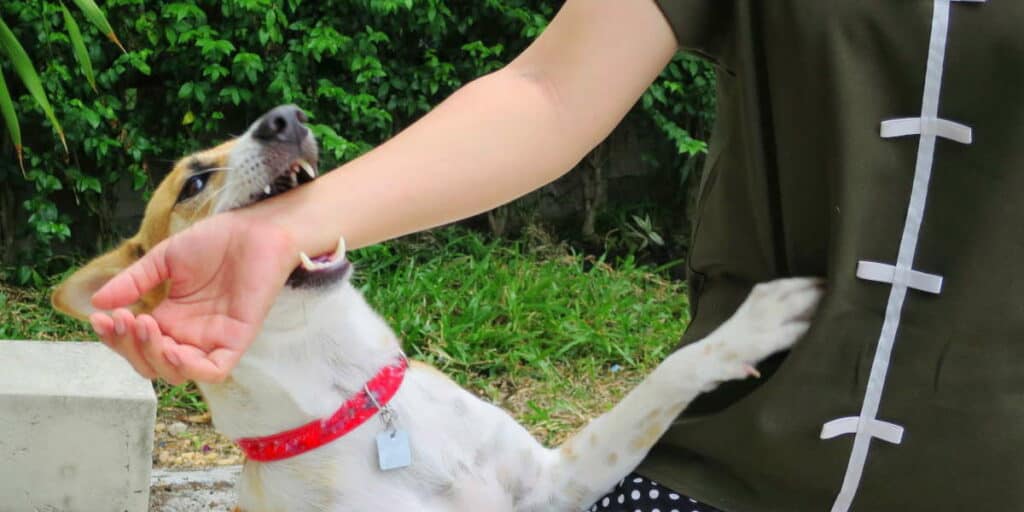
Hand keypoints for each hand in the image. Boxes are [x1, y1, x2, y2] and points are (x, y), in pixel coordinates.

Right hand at [89, 213, 297, 382]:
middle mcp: (189, 335)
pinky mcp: (237, 339)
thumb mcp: (164, 260)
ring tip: (144, 323)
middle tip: (123, 318)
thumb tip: (97, 302)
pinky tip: (171, 348)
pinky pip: (213, 370)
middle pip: (151, 365)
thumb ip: (133, 282)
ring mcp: (213, 339)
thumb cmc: (215, 241)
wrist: (254, 229)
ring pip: (176, 373)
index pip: (136, 345)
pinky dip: (190, 368)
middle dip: (129, 347)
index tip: (99, 317)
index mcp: (171, 319)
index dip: (115, 339)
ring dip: (153, 356)